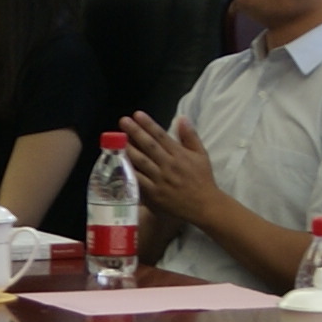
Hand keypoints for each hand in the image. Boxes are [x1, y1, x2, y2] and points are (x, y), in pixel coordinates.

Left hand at [116, 112, 219, 226]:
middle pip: (149, 146)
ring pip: (141, 162)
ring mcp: (160, 180)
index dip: (148, 124)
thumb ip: (190, 136)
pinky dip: (129, 173)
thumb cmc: (202, 179)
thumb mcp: (201, 155)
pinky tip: (119, 165)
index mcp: (180, 154)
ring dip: (128, 150)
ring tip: (117, 140)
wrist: (205, 206)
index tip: (137, 115)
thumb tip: (182, 118)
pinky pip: (139, 181)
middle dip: (135, 132)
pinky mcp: (154, 194)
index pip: (161, 136)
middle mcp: (169, 165)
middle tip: (123, 121)